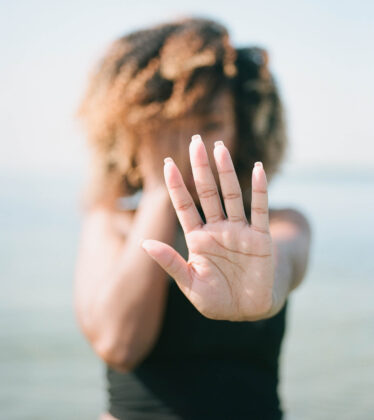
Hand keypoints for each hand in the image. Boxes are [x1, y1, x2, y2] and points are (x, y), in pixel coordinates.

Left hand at [141, 134, 275, 321]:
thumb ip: (170, 263)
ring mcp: (239, 231)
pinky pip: (259, 210)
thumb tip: (145, 243)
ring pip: (231, 195)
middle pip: (207, 192)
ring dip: (226, 172)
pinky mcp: (260, 238)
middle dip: (200, 169)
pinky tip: (257, 170)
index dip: (176, 186)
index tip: (168, 164)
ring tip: (219, 148)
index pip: (184, 206)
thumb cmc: (217, 300)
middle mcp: (217, 229)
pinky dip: (259, 191)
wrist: (249, 311)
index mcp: (198, 239)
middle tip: (195, 142)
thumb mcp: (190, 284)